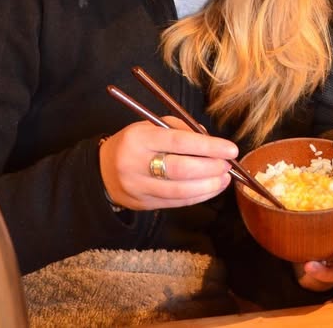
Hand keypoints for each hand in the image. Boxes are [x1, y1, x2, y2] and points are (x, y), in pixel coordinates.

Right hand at [99, 117, 237, 210]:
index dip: (208, 147)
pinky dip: (198, 197)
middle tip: (227, 165)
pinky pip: (175, 203)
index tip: (230, 149)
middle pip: (180, 170)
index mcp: (139, 138)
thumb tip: (211, 141)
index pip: (179, 142)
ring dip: (208, 186)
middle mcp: (136, 164)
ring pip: (179, 191)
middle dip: (210, 168)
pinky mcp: (143, 205)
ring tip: (224, 179)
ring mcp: (138, 188)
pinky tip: (211, 189)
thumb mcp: (151, 126)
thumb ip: (181, 130)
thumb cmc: (135, 143)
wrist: (102, 170)